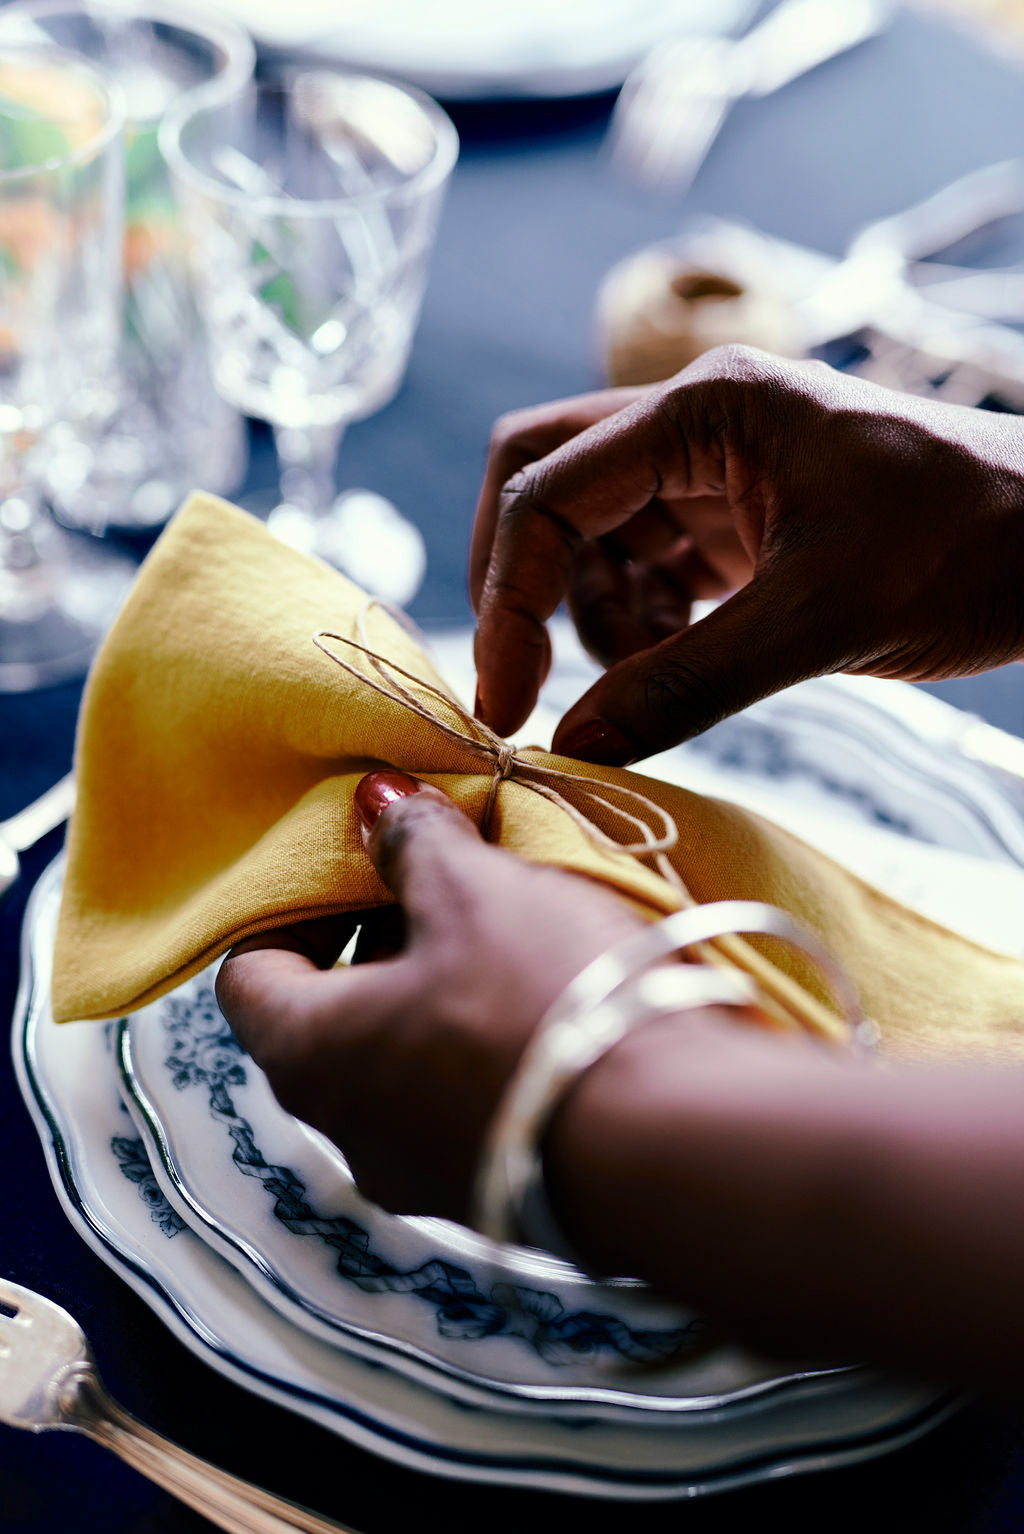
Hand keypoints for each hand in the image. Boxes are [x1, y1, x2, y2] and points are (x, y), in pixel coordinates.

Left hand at [215, 770, 642, 1221]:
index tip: (352, 866)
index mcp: (310, 1054)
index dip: (288, 910)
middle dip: (380, 941)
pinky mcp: (499, 1193)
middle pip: (329, 1018)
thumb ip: (414, 842)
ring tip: (509, 933)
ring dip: (438, 993)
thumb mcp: (476, 892)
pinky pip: (465, 1105)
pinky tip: (550, 1003)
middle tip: (441, 883)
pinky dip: (485, 1048)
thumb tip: (375, 805)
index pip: (248, 977)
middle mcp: (348, 1131)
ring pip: (402, 1064)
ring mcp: (423, 1176)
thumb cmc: (546, 1002)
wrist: (675, 1146)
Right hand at [471, 347, 1023, 762]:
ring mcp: (715, 471)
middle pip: (545, 484)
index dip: (509, 597)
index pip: (549, 487)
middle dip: (521, 585)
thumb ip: (686, 683)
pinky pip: (643, 569)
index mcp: (706, 408)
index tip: (505, 699)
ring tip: (643, 674)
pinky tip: (673, 662)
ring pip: (589, 536)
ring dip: (586, 615)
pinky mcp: (738, 524)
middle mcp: (695, 425)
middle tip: (522, 681)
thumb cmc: (968, 547)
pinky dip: (634, 627)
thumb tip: (573, 745)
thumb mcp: (821, 620)